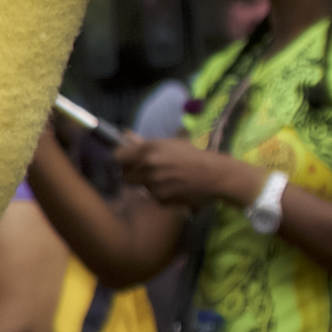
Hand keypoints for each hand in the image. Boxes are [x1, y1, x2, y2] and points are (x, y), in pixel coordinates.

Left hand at [118, 132, 249, 215]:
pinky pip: (153, 197)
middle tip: (147, 173)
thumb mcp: (170, 143)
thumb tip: (124, 134)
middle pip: (125, 175)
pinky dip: (160, 194)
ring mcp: (153, 182)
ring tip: (166, 179)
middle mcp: (148, 165)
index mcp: (149, 148)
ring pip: (140, 187)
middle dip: (133, 175)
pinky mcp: (161, 197)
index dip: (121, 160)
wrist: (214, 174)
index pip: (118, 157)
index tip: (127, 162)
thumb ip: (144, 142)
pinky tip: (174, 188)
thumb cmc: (193, 155)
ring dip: (148, 185)